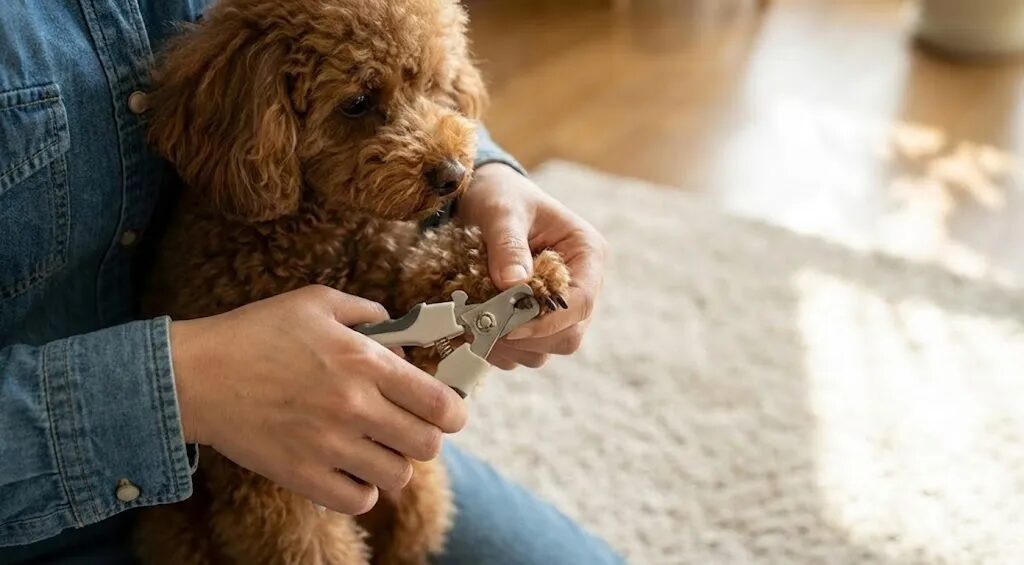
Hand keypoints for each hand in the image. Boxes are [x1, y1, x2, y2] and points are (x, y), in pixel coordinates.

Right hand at [169, 285, 466, 514]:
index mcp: (366, 362)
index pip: (441, 404)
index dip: (454, 412)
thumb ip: (368, 311)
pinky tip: (351, 469)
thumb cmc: (256, 332)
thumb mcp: (316, 302)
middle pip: (428, 445)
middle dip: (426, 437)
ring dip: (393, 463)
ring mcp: (330, 446)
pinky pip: (359, 501)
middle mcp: (356, 407)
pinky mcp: (303, 475)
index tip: (447, 411)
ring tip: (375, 447)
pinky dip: (362, 490)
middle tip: (407, 427)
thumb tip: (400, 329)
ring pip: (398, 477)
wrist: (196, 375)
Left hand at [459, 163, 607, 368]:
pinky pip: (526, 351)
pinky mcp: (537, 318)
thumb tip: (513, 285)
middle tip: (483, 327)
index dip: (548, 321)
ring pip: (547, 349)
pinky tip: (477, 329)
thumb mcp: (502, 211)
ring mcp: (559, 305)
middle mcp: (581, 284)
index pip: (580, 303)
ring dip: (510, 347)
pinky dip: (501, 349)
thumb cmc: (501, 196)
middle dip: (526, 337)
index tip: (509, 327)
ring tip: (475, 327)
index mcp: (587, 253)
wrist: (485, 197)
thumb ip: (508, 244)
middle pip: (569, 335)